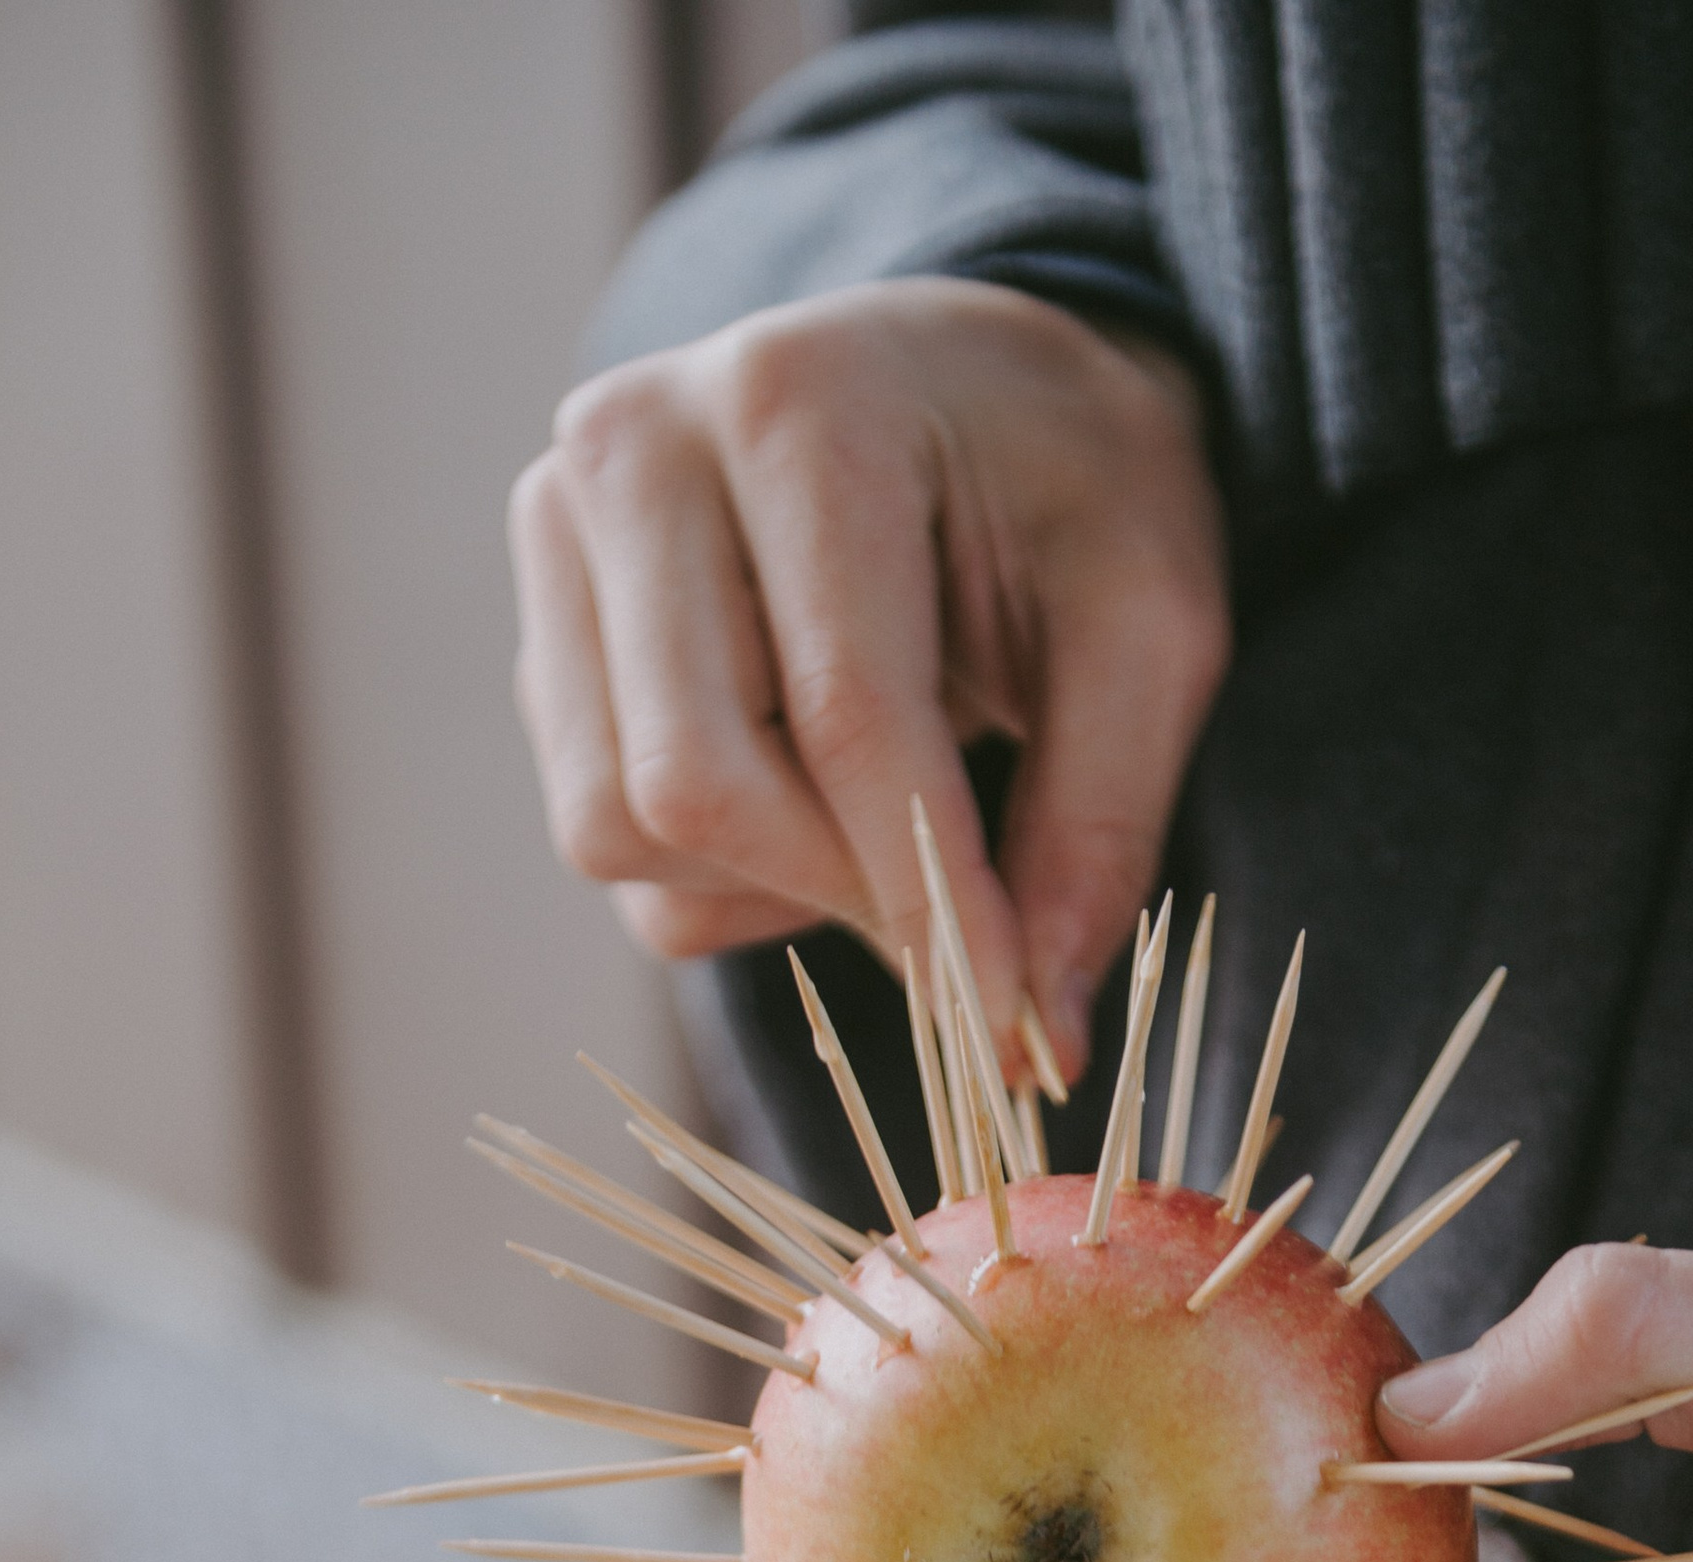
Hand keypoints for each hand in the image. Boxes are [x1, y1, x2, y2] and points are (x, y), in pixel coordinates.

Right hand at [509, 277, 1229, 1067]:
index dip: (930, 901)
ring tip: (890, 811)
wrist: (970, 385)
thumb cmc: (1069, 489)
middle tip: (964, 927)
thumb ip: (1098, 825)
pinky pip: (608, 838)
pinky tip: (815, 786)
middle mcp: (633, 448)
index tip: (1011, 1027)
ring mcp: (556, 534)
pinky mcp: (543, 624)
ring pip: (615, 828)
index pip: (845, 714)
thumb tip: (1039, 1045)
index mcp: (799, 404)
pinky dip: (725, 870)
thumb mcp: (1149, 627)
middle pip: (689, 784)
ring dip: (772, 884)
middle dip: (839, 894)